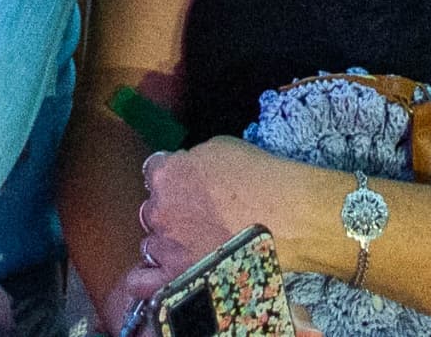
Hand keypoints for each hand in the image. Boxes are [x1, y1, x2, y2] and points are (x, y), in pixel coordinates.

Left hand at [131, 136, 292, 287]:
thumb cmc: (261, 180)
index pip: (155, 170)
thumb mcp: (221, 148)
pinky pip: (144, 283)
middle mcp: (159, 210)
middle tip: (200, 214)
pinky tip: (162, 273)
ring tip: (198, 243)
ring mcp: (166, 247)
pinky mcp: (177, 277)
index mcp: (166, 174)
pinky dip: (148, 279)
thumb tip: (187, 172)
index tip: (188, 182)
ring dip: (168, 242)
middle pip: (153, 208)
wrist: (287, 217)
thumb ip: (192, 161)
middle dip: (171, 210)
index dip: (174, 176)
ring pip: (152, 243)